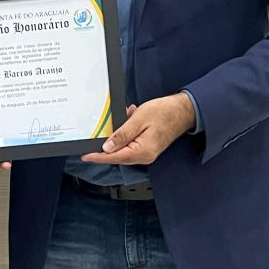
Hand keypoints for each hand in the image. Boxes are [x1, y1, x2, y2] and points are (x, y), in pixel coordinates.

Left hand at [81, 94, 195, 165]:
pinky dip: (126, 133)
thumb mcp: (139, 119)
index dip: (98, 157)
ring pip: (124, 148)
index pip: (114, 157)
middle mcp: (144, 156)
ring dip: (119, 134)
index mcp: (142, 152)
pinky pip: (131, 143)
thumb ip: (122, 134)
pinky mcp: (147, 147)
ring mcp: (146, 153)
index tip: (85, 155)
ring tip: (125, 117)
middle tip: (98, 133)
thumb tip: (107, 147)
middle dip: (108, 143)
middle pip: (118, 155)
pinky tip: (130, 118)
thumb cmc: (165, 113)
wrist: (183, 111)